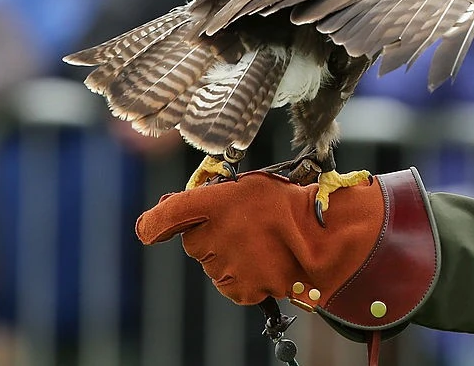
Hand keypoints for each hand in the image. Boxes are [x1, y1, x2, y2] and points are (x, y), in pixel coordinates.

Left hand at [136, 168, 438, 333]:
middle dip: (210, 233)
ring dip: (227, 255)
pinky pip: (229, 284)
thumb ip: (214, 195)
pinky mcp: (239, 289)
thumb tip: (183, 210)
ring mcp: (225, 265)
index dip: (155, 223)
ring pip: (211, 264)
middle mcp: (214, 234)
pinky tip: (263, 261)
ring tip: (261, 242)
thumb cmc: (288, 204)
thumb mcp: (250, 184)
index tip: (151, 229)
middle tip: (243, 224)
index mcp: (216, 201)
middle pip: (193, 240)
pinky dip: (241, 276)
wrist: (322, 239)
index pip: (168, 213)